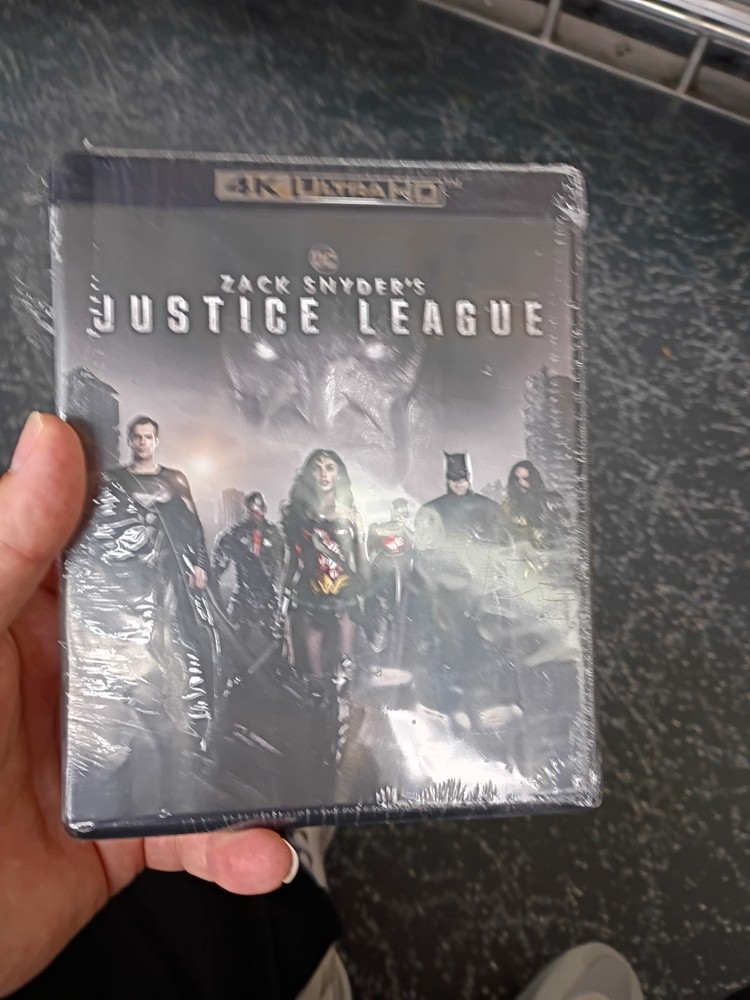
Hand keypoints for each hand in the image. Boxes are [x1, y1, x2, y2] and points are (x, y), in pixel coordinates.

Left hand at [0, 415, 297, 995]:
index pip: (127, 547)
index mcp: (43, 619)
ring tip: (300, 758)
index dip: (187, 516)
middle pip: (191, 639)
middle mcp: (89, 680)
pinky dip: (238, 843)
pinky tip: (257, 846)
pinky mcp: (133, 829)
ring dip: (264, 754)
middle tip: (316, 615)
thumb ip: (13, 548)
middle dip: (254, 635)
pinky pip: (204, 829)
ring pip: (214, 738)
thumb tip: (54, 442)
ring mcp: (115, 755)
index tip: (252, 488)